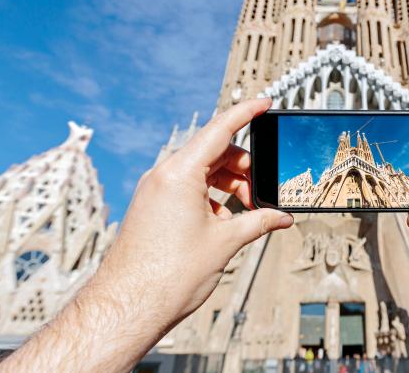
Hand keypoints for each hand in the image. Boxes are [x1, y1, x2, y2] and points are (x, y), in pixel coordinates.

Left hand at [98, 98, 292, 325]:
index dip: (246, 113)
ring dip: (228, 185)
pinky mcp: (152, 207)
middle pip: (213, 153)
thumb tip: (281, 218)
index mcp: (179, 174)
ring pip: (201, 172)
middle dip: (243, 167)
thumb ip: (258, 222)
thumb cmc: (167, 275)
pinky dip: (210, 197)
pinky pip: (187, 189)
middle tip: (262, 193)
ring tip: (245, 212)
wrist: (127, 306)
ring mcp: (155, 191)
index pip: (219, 130)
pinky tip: (224, 223)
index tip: (265, 102)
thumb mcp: (224, 243)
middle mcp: (163, 176)